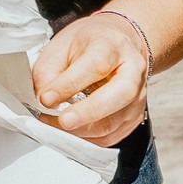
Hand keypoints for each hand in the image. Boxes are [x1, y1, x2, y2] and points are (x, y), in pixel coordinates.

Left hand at [32, 11, 150, 147]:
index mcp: (112, 46)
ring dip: (81, 130)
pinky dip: (88, 138)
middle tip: (63, 121)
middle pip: (120, 94)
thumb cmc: (89, 44)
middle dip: (88, 112)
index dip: (69, 85)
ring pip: (114, 122)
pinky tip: (71, 130)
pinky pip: (111, 136)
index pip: (96, 66)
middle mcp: (133, 71)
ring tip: (56, 124)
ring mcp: (138, 97)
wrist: (118, 45)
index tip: (46, 98)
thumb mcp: (62, 45)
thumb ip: (49, 72)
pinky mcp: (134, 117)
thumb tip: (44, 102)